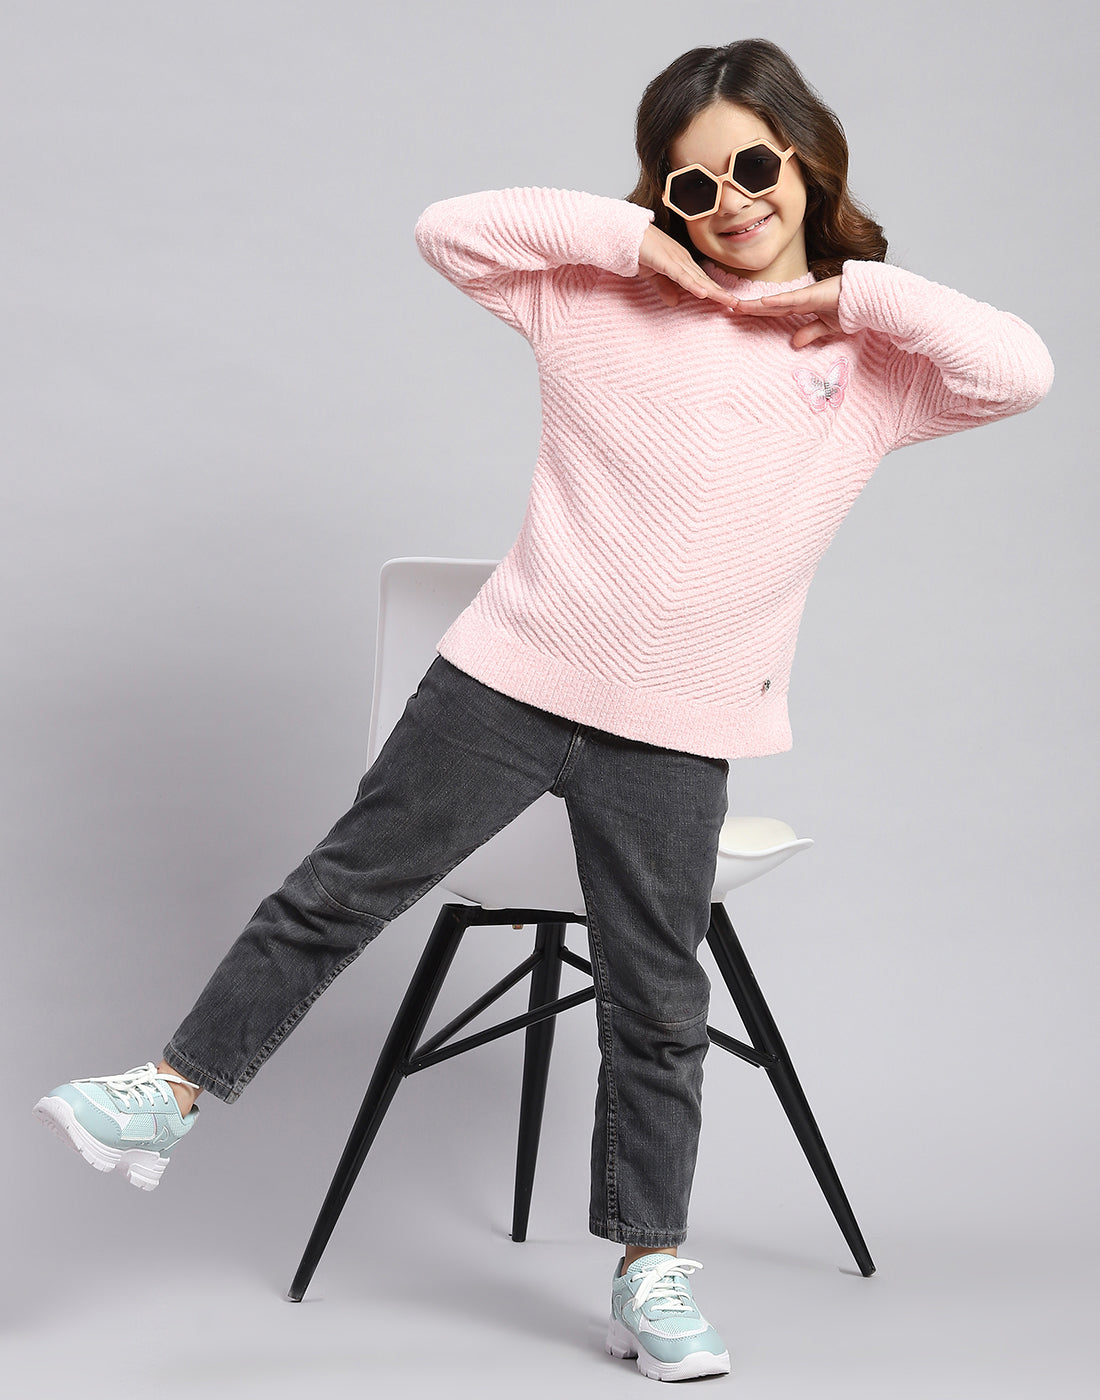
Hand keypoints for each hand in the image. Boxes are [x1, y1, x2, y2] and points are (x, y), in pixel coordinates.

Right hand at [636, 225, 740, 308]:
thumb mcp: (653, 274)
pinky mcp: (665, 262)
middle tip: (737, 305)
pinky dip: (693, 285)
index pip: (701, 280)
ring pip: (698, 279)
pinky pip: (681, 276)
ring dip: (714, 292)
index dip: (715, 292)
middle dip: (721, 293)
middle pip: (705, 280)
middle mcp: (683, 260)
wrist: (625, 234)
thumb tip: (674, 302)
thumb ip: (664, 287)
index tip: (727, 302)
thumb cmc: (639, 250)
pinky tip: (704, 293)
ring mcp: (675, 259)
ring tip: (728, 302)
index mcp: (681, 262)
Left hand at [729, 274, 843, 347]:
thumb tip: (795, 342)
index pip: (773, 310)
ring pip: (774, 302)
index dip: (757, 311)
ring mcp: (804, 296)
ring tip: (737, 305)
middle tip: (729, 307)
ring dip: (756, 304)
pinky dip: (776, 301)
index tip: (740, 312)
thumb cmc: (850, 310)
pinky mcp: (812, 295)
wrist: (867, 300)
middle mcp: (799, 299)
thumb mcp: (826, 327)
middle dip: (749, 307)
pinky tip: (761, 302)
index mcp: (801, 306)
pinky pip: (791, 299)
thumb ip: (810, 333)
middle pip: (768, 305)